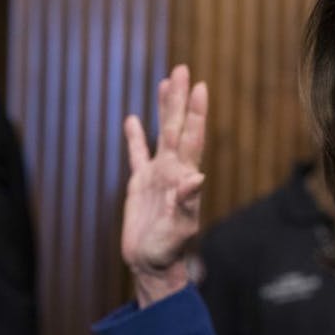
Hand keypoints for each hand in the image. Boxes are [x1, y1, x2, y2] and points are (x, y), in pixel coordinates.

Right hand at [121, 65, 207, 307]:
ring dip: (163, 109)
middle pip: (177, 127)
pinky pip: (137, 154)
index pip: (193, 138)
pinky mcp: (141, 184)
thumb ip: (188, 204)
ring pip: (161, 134)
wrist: (153, 265)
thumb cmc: (170, 250)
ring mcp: (158, 175)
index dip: (196, 113)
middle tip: (183, 69)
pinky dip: (135, 137)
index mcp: (185, 177)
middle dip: (180, 99)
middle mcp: (174, 170)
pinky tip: (133, 119)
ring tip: (166, 82)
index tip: (201, 87)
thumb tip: (197, 179)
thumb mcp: (180, 228)